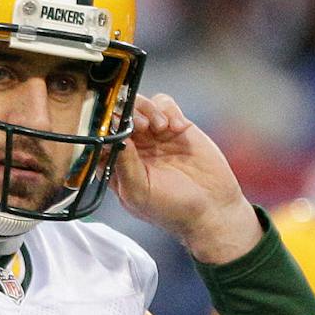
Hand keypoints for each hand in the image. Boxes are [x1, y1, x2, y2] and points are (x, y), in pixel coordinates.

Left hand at [110, 93, 260, 263]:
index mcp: (118, 165)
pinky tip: (177, 128)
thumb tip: (114, 134)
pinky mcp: (177, 127)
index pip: (101, 137)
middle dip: (127, 113)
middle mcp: (134, 148)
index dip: (105, 128)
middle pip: (119, 114)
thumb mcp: (139, 193)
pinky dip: (169, 110)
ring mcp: (156, 136)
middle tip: (140, 125)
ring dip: (147, 109)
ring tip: (161, 127)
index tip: (115, 129)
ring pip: (140, 105)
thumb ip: (123, 164)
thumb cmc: (173, 210)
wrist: (213, 210)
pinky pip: (165, 104)